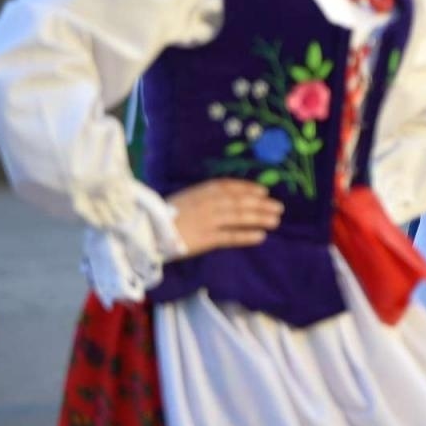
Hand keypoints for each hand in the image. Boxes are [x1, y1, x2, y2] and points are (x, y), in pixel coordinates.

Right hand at [168, 179, 283, 256]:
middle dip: (261, 204)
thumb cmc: (162, 215)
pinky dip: (246, 236)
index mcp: (201, 190)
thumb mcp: (184, 198)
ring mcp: (208, 220)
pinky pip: (230, 236)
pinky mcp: (206, 238)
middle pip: (240, 202)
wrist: (145, 231)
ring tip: (276, 221)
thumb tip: (226, 199)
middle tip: (279, 207)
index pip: (229, 187)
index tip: (263, 192)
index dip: (248, 188)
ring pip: (239, 217)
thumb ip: (203, 197)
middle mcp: (208, 203)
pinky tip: (260, 237)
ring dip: (259, 218)